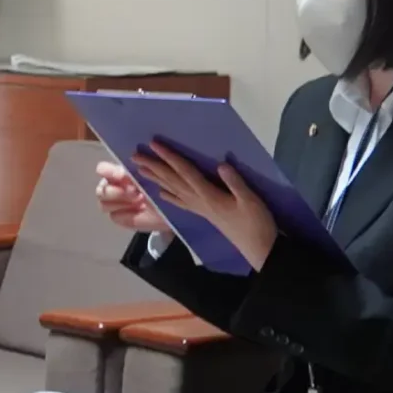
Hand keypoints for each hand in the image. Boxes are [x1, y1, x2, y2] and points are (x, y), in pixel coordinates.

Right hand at [93, 160, 172, 235]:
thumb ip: (136, 169)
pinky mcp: (118, 217)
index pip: (102, 170)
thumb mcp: (151, 173)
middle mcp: (113, 187)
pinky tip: (139, 211)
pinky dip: (126, 213)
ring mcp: (114, 203)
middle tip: (135, 192)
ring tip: (140, 201)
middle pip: (101, 189)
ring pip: (104, 203)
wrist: (173, 205)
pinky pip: (114, 215)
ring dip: (121, 202)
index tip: (122, 176)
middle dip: (117, 191)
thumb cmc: (162, 186)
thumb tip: (128, 165)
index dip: (108, 172)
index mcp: (117, 173)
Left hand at [132, 141, 277, 270]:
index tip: (154, 145)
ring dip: (156, 179)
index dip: (169, 157)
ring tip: (139, 170)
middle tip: (134, 156)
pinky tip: (160, 193)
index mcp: (208, 195)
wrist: (258, 248)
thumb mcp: (250, 200)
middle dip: (154, 166)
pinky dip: (169, 196)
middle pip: (172, 180)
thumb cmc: (256, 222)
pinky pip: (181, 203)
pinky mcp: (203, 214)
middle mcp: (198, 201)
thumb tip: (220, 165)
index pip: (184, 172)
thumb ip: (235, 183)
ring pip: (172, 190)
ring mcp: (199, 209)